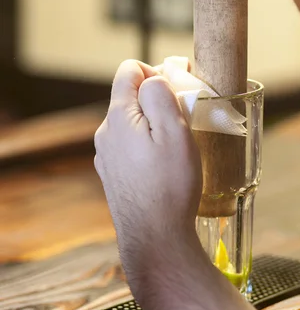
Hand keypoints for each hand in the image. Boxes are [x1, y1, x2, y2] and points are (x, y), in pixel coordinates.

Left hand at [94, 60, 202, 295]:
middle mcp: (105, 133)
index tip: (179, 88)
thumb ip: (160, 95)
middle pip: (130, 96)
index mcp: (117, 117)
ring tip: (177, 145)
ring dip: (153, 124)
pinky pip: (130, 146)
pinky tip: (164, 166)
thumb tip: (152, 78)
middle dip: (157, 98)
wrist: (155, 239)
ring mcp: (106, 156)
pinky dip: (147, 145)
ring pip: (131, 123)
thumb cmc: (170, 185)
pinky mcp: (113, 175)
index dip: (156, 71)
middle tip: (185, 117)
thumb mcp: (174, 131)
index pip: (129, 70)